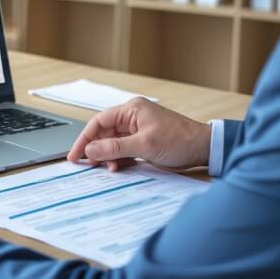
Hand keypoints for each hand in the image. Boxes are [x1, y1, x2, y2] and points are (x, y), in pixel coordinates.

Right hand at [66, 97, 210, 171]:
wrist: (204, 149)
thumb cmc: (179, 140)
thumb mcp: (144, 145)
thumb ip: (114, 147)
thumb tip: (90, 150)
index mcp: (131, 110)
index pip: (99, 122)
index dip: (84, 138)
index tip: (75, 154)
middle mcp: (132, 117)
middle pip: (104, 133)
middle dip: (96, 149)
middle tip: (86, 164)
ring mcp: (138, 130)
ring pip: (113, 143)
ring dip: (108, 156)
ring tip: (106, 168)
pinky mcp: (143, 142)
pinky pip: (123, 150)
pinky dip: (118, 160)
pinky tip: (117, 168)